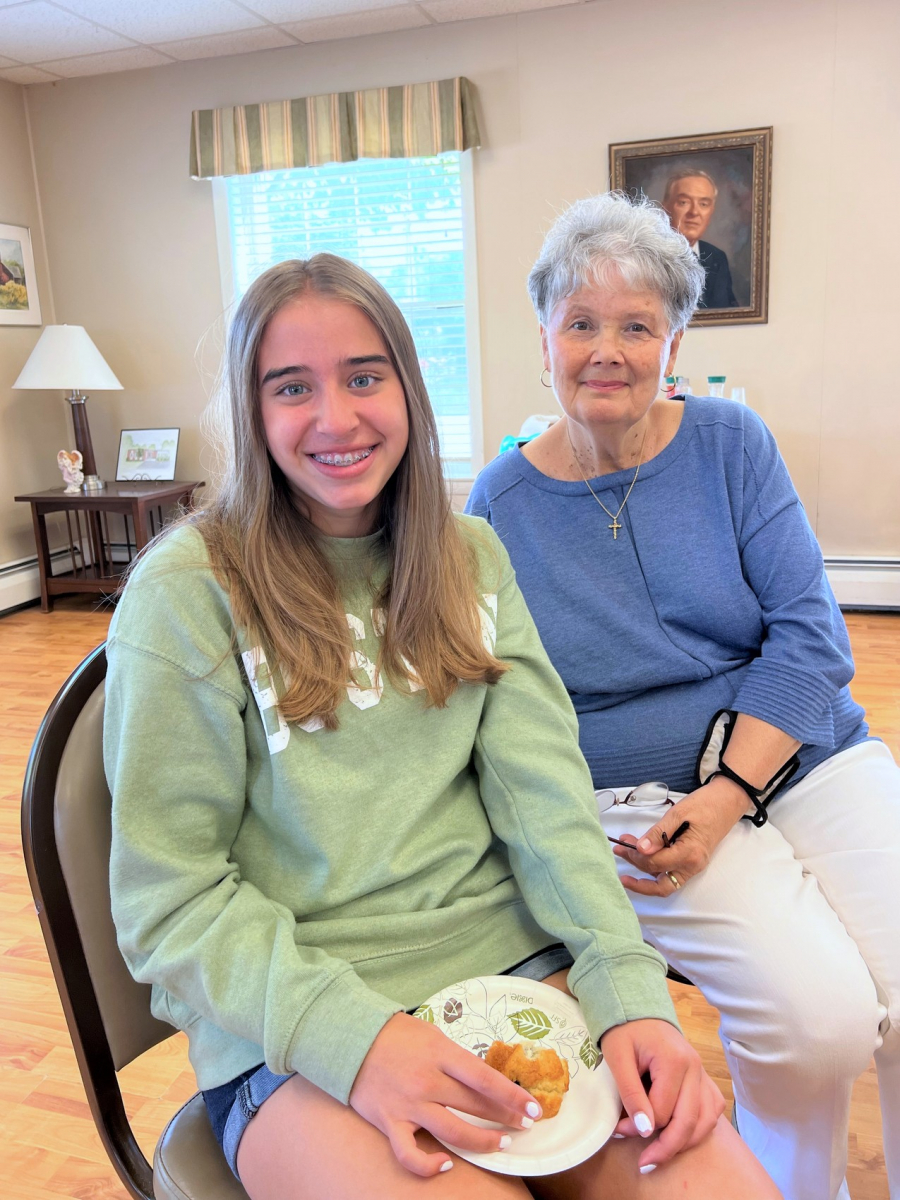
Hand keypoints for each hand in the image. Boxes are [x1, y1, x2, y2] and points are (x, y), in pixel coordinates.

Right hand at [349, 1012, 541, 1175]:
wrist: (348, 1037)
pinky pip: (410, 1154)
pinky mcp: (389, 1122)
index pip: (486, 1079)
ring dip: (482, 1141)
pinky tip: (446, 1164)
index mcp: (441, 1054)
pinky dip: (428, 1165)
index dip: (513, 1096)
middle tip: (526, 1124)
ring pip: (453, 1132)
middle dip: (506, 1117)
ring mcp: (408, 1104)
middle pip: (476, 1105)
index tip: (533, 1108)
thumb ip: (455, 1058)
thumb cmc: (394, 1033)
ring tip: (500, 1143)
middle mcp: (427, 1081)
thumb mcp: (432, 1035)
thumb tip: (484, 1078)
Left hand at [601, 1019, 725, 1170]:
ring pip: (705, 1121)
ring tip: (661, 1154)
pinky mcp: (704, 1078)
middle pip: (688, 1121)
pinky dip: (700, 1128)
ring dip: (684, 1142)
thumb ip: (631, 1093)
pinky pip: (712, 1110)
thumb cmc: (625, 1030)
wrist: (638, 1009)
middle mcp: (695, 1068)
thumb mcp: (618, 1057)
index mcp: (674, 1061)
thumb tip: (645, 1130)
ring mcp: (703, 1073)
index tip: (618, 1128)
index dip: (639, 1127)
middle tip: (644, 1163)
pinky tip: (682, 1136)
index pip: (662, 1111)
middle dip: (665, 1147)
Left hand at [612, 777, 747, 895]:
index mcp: (690, 853)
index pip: (656, 864)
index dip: (637, 856)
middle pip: (659, 883)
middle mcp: (693, 866)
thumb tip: (640, 849)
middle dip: (636, 873)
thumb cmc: (706, 803)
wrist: (729, 800)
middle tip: (620, 852)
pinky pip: (671, 874)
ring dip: (644, 873)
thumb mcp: (678, 813)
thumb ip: (658, 833)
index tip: (623, 843)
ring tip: (626, 853)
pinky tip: (642, 855)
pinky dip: (655, 869)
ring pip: (665, 884)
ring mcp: (694, 867)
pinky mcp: (693, 863)